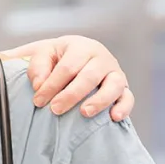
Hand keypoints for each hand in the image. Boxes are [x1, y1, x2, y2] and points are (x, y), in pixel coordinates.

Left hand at [1, 35, 133, 120]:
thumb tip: (39, 85)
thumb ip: (36, 66)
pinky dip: (124, 107)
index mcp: (79, 46)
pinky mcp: (123, 87)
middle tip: (55, 109)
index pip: (67, 66)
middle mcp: (100, 57)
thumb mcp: (41, 54)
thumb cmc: (53, 58)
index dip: (52, 84)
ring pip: (114, 84)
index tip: (38, 100)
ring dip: (100, 100)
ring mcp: (114, 72)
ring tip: (84, 113)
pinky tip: (114, 117)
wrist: (70, 56)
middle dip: (71, 95)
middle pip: (89, 76)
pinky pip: (128, 97)